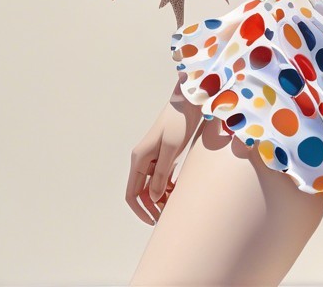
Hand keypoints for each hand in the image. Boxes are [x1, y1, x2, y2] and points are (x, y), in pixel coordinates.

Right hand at [126, 86, 202, 224]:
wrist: (189, 102)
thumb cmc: (179, 122)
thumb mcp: (170, 148)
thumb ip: (161, 173)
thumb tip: (153, 198)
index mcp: (139, 159)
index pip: (132, 193)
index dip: (140, 210)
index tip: (153, 220)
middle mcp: (143, 160)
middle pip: (143, 192)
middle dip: (153, 206)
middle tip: (167, 217)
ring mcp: (154, 158)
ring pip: (153, 186)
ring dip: (161, 198)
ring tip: (175, 207)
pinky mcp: (165, 155)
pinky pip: (162, 177)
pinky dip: (168, 186)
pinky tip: (178, 192)